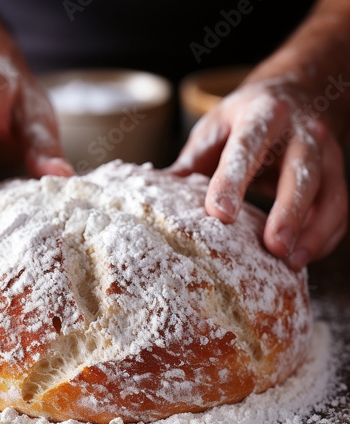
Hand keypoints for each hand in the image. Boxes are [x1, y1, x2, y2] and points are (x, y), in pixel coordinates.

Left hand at [168, 78, 347, 270]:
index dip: (232, 181)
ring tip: (292, 262)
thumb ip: (192, 161)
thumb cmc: (245, 119)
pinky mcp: (336, 173)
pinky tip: (304, 257)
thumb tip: (157, 194)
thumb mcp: (215, 128)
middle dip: (288, 210)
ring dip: (312, 230)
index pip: (246, 148)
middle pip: (300, 171)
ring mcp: (325, 152)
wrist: (293, 95)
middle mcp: (300, 131)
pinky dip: (325, 235)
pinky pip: (339, 207)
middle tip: (274, 247)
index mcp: (261, 115)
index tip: (218, 214)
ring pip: (328, 192)